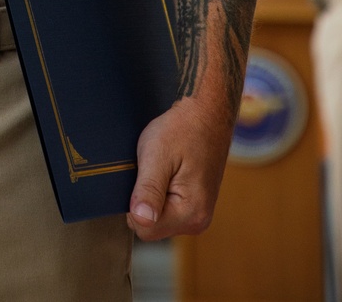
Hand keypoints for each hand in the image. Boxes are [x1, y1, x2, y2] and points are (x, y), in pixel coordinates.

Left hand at [127, 99, 230, 240]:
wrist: (208, 113)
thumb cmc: (184, 129)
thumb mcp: (158, 155)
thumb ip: (148, 190)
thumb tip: (140, 219)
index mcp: (191, 213)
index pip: (144, 229)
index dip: (134, 204)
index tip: (142, 176)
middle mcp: (198, 220)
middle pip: (151, 225)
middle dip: (143, 199)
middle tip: (153, 168)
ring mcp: (198, 213)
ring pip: (157, 216)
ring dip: (151, 193)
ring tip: (161, 166)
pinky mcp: (195, 204)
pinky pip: (166, 207)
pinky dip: (160, 190)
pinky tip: (167, 170)